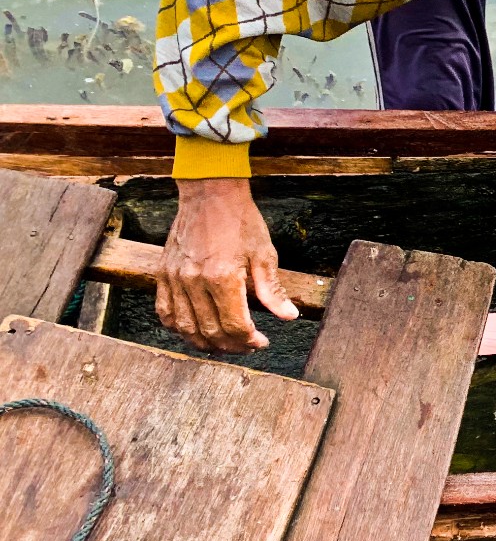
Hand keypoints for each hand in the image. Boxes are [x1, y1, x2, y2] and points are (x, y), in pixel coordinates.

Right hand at [156, 177, 298, 352]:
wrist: (209, 194)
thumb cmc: (240, 221)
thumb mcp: (264, 253)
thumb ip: (272, 290)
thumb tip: (288, 316)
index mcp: (222, 277)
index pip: (234, 325)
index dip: (249, 340)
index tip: (261, 342)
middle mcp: (194, 281)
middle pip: (210, 330)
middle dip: (231, 345)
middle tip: (246, 346)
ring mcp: (175, 278)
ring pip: (185, 327)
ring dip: (205, 342)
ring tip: (223, 345)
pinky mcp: (162, 274)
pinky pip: (165, 311)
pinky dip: (178, 328)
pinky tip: (195, 331)